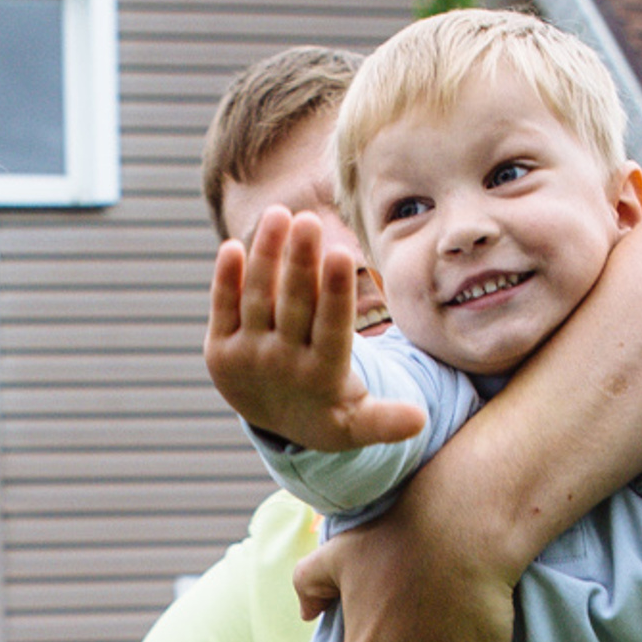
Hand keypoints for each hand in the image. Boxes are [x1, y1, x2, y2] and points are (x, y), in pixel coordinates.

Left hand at [206, 208, 423, 451]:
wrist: (277, 426)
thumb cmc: (331, 410)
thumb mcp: (358, 423)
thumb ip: (385, 421)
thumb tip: (421, 421)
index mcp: (323, 376)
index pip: (330, 328)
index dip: (334, 292)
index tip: (340, 254)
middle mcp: (283, 363)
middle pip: (293, 306)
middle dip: (299, 263)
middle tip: (307, 220)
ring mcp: (248, 356)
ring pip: (257, 300)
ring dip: (266, 257)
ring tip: (279, 215)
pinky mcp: (220, 350)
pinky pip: (223, 310)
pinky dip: (226, 280)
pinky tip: (233, 246)